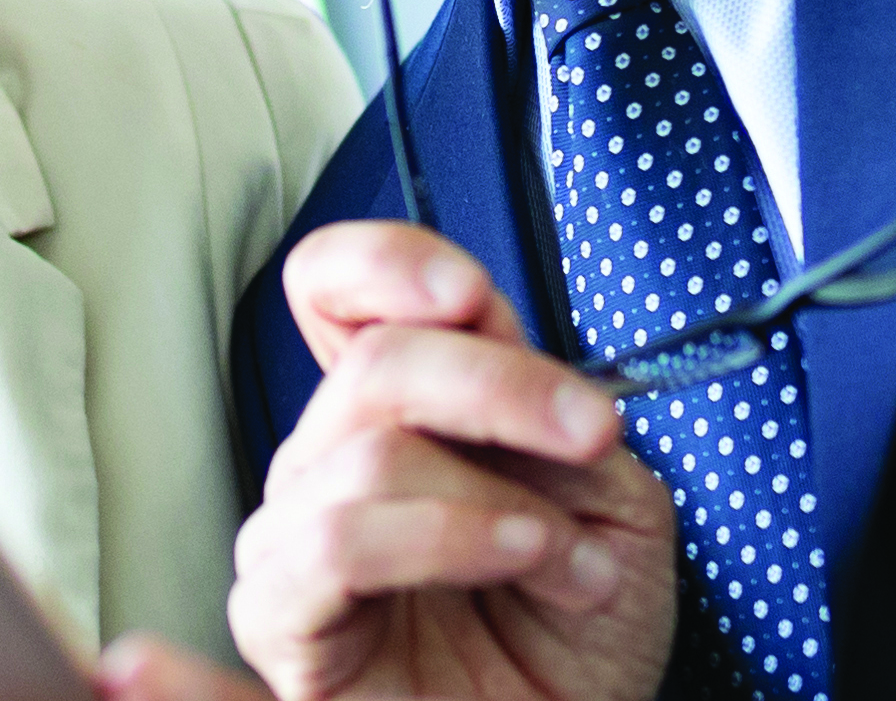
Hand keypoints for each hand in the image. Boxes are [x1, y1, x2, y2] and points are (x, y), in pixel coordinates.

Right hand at [220, 222, 677, 700]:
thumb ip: (551, 411)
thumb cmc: (584, 630)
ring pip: (366, 464)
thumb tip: (492, 332)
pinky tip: (442, 577)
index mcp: (402, 414)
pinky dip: (421, 546)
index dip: (387, 265)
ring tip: (565, 562)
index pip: (336, 289)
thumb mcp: (610, 499)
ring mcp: (298, 542)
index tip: (471, 296)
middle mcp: (333, 464)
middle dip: (501, 388)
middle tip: (592, 435)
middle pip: (376, 366)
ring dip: (491, 508)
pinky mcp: (284, 625)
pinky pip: (320, 556)